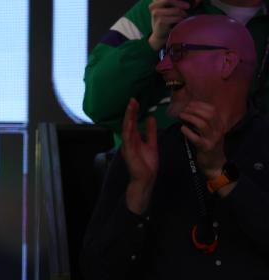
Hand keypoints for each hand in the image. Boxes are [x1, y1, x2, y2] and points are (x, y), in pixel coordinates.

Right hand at [121, 98, 157, 214]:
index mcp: (134, 138)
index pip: (133, 122)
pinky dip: (128, 130)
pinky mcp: (129, 152)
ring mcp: (127, 146)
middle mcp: (128, 140)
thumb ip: (151, 132)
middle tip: (133, 100)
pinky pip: (127, 139)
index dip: (134, 112)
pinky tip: (130, 122)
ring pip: (127, 129)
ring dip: (128, 118)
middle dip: (130, 112)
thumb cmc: (148, 164)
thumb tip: (152, 118)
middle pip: (128, 123)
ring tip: (131, 107)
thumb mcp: (152, 144)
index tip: (136, 101)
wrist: (146, 179)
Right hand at [147, 0, 197, 50]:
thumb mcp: (176, 8)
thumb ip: (187, 1)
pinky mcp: (159, 22)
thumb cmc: (170, 18)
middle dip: (181, 2)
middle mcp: (154, 5)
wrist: (162, 34)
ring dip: (182, 12)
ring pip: (174, 9)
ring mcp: (155, 14)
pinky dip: (180, 19)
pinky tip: (180, 21)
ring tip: (184, 15)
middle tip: (188, 6)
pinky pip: (174, 18)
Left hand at [178, 101, 228, 178]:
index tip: (189, 104)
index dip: (200, 105)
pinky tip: (182, 129)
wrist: (215, 163)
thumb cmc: (209, 145)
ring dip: (190, 118)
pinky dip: (187, 132)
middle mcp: (218, 130)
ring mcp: (212, 139)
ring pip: (202, 124)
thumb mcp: (210, 131)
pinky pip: (196, 138)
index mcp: (219, 125)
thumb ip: (203, 121)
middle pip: (208, 115)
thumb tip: (189, 110)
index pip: (212, 110)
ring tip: (182, 116)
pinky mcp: (205, 147)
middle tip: (184, 110)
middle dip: (194, 109)